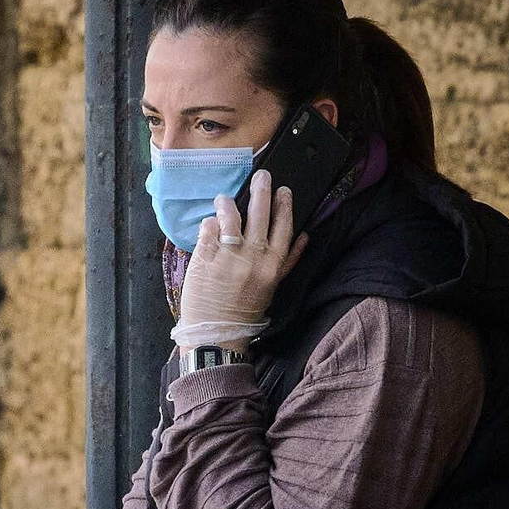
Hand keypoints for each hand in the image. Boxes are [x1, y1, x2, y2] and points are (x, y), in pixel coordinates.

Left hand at [178, 169, 307, 347]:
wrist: (217, 334)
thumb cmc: (245, 310)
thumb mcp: (272, 287)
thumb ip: (287, 261)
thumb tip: (304, 236)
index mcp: (273, 266)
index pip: (284, 228)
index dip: (285, 207)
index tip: (284, 190)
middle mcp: (253, 259)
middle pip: (260, 217)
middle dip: (262, 192)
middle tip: (262, 175)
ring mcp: (228, 259)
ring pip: (231, 219)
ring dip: (229, 203)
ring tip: (225, 197)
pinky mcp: (205, 261)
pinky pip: (208, 232)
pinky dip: (210, 223)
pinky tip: (210, 219)